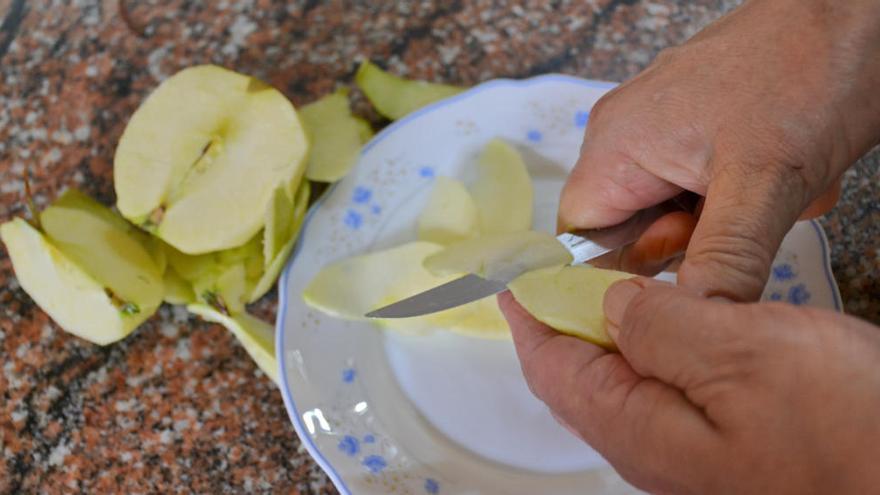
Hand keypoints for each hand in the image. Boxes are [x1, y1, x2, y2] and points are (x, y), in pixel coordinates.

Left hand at [500, 282, 879, 493]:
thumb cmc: (847, 435)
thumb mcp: (741, 355)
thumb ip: (661, 328)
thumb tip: (611, 306)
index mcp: (638, 429)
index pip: (552, 368)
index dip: (530, 315)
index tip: (516, 277)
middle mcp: (653, 448)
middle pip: (580, 378)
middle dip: (565, 320)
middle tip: (566, 272)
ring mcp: (688, 450)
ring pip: (623, 383)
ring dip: (610, 331)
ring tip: (619, 286)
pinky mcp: (725, 443)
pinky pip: (665, 390)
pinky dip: (656, 347)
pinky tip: (681, 323)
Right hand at [561, 0, 879, 299]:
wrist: (859, 15)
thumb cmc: (806, 72)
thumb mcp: (764, 183)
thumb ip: (721, 260)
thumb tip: (691, 324)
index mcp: (616, 145)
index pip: (578, 240)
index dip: (619, 273)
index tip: (675, 276)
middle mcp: (627, 137)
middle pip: (632, 232)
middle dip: (694, 241)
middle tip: (741, 216)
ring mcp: (664, 131)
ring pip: (677, 216)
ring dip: (729, 221)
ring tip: (774, 188)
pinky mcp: (699, 131)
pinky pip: (705, 192)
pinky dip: (745, 199)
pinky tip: (784, 174)